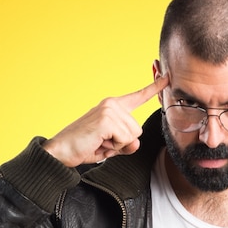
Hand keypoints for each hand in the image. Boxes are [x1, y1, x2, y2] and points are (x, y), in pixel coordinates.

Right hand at [43, 74, 168, 166]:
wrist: (60, 151)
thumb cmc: (83, 147)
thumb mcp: (111, 146)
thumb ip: (127, 144)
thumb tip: (136, 142)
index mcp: (113, 107)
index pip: (138, 97)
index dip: (154, 88)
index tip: (167, 76)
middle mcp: (112, 104)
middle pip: (137, 130)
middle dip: (122, 143)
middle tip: (102, 142)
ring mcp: (109, 110)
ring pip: (132, 136)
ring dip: (116, 146)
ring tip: (98, 142)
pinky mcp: (107, 119)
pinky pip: (125, 140)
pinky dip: (113, 147)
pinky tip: (98, 142)